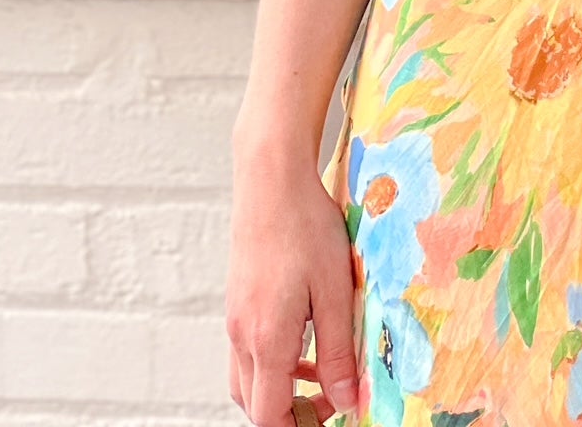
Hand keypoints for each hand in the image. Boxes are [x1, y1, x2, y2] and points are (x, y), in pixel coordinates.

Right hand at [226, 152, 359, 425]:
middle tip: (333, 402)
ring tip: (323, 374)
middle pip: (254, 404)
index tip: (334, 417)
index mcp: (266, 340)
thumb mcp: (335, 291)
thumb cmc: (306, 227)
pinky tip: (304, 339)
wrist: (272, 179)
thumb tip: (346, 400)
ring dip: (281, 390)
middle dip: (290, 415)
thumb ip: (338, 352)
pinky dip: (273, 362)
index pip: (270, 416)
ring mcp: (235, 318)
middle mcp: (242, 336)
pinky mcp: (238, 301)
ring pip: (248, 379)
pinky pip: (248, 351)